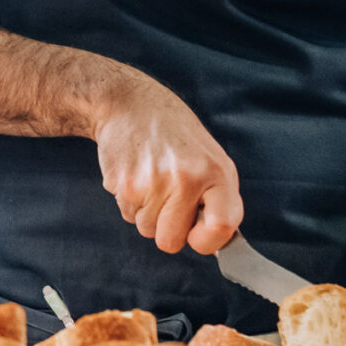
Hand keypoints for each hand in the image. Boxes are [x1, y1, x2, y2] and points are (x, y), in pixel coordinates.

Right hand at [90, 73, 242, 255]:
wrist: (130, 104)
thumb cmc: (174, 134)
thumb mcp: (210, 157)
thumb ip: (216, 198)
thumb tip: (216, 242)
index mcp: (216, 171)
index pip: (221, 228)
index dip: (207, 241)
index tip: (198, 234)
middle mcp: (186, 178)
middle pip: (171, 241)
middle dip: (167, 229)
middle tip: (168, 201)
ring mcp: (152, 182)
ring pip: (146, 229)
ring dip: (147, 212)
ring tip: (151, 180)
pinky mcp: (123, 184)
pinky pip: (127, 215)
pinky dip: (130, 202)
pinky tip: (136, 175)